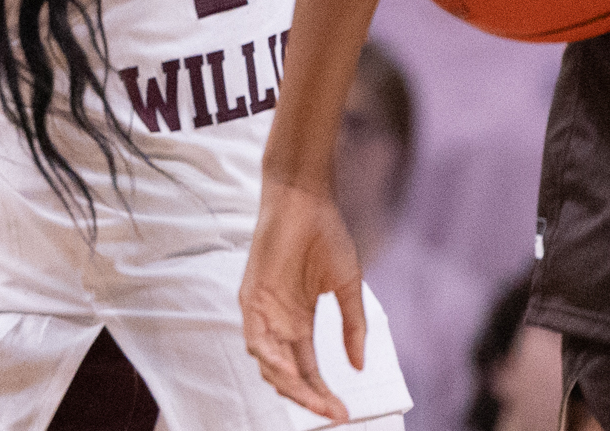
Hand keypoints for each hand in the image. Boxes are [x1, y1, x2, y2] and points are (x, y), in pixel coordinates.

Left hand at [239, 178, 364, 422]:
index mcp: (300, 321)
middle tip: (330, 412)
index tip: (344, 412)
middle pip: (288, 373)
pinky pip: (255, 336)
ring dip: (289, 384)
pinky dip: (270, 356)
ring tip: (312, 398)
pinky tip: (288, 371)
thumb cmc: (326, 237)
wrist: (305, 201)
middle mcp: (279, 321)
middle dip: (308, 397)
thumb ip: (353, 327)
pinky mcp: (250, 295)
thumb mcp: (348, 288)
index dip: (324, 393)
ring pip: (268, 361)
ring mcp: (262, 310)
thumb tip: (359, 367)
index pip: (309, 369)